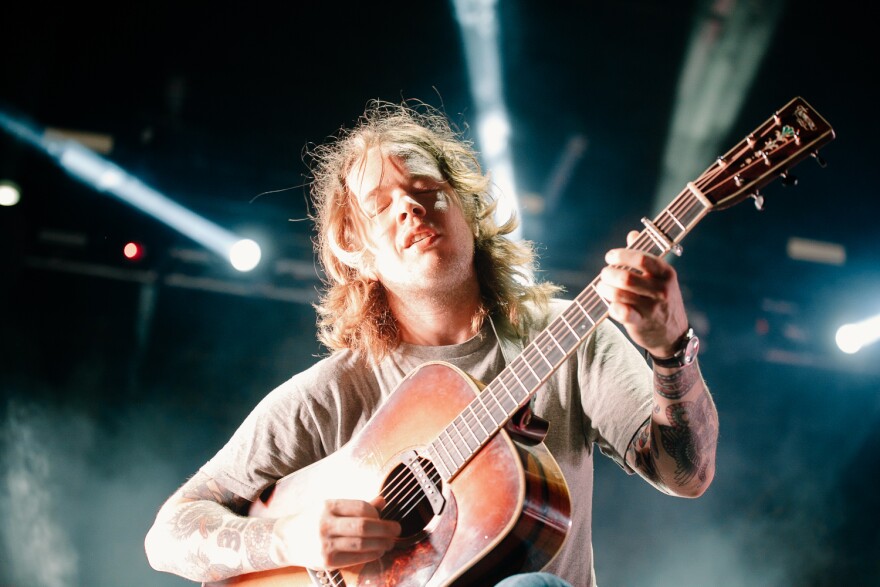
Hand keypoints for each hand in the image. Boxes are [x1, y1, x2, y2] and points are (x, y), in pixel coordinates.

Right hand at [273, 498, 400, 570]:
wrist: (285, 540)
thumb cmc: (312, 520)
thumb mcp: (330, 507)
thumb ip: (356, 505)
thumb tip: (383, 501)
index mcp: (328, 506)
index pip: (361, 507)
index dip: (377, 513)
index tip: (383, 516)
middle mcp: (325, 524)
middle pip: (364, 526)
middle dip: (385, 528)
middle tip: (396, 530)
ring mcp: (325, 544)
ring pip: (362, 544)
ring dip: (381, 543)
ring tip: (389, 542)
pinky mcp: (327, 560)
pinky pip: (356, 558)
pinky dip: (371, 555)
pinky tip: (378, 551)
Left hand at [596, 230, 688, 357]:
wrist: (673, 335)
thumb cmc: (662, 300)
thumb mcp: (660, 277)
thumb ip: (645, 255)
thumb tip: (633, 234)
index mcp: (666, 273)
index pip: (642, 258)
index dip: (621, 255)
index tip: (610, 257)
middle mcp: (661, 290)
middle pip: (626, 277)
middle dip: (608, 274)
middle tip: (604, 274)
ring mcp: (652, 308)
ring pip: (619, 294)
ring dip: (604, 289)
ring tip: (602, 287)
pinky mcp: (642, 323)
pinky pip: (621, 312)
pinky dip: (611, 307)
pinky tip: (610, 304)